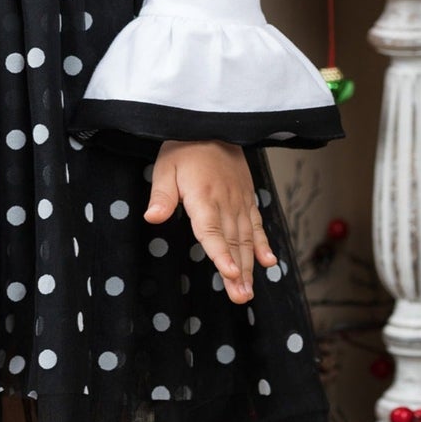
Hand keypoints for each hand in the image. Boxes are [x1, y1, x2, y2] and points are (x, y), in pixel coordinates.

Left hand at [144, 138, 274, 304]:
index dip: (221, 254)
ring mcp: (239, 201)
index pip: (212, 231)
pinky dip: (263, 244)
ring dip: (250, 266)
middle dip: (238, 271)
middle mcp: (226, 202)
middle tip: (241, 297)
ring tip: (248, 292)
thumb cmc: (184, 147)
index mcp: (204, 197)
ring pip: (247, 238)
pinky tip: (268, 263)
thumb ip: (162, 195)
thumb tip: (152, 218)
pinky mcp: (247, 198)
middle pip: (233, 242)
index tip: (231, 274)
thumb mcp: (165, 167)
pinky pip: (257, 224)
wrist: (211, 123)